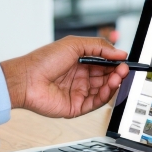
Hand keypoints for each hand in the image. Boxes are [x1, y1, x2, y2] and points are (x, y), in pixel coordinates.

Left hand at [1, 36, 129, 117]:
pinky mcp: (76, 107)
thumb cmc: (43, 60)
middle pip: (106, 77)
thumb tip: (119, 51)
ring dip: (114, 83)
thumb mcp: (73, 44)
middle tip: (125, 68)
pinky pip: (96, 102)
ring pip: (104, 90)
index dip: (115, 61)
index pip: (104, 63)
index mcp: (79, 62)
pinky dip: (106, 95)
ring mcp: (79, 93)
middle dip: (117, 72)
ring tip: (119, 75)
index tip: (124, 59)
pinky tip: (110, 86)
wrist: (26, 80)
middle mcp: (80, 78)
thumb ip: (99, 46)